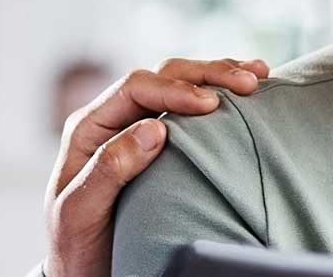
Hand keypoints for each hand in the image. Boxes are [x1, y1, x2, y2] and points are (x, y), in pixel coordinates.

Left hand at [43, 57, 269, 276]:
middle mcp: (112, 119)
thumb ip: (109, 168)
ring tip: (257, 75)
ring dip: (217, 76)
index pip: (135, 88)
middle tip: (248, 82)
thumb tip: (154, 129)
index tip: (211, 104)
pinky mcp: (156, 144)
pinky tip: (245, 96)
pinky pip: (187, 111)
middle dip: (207, 74)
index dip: (175, 90)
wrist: (79, 268)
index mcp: (89, 127)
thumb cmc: (75, 243)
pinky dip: (217, 96)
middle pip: (162, 76)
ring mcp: (135, 128)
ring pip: (179, 85)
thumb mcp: (79, 211)